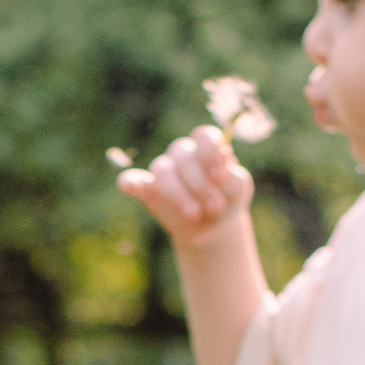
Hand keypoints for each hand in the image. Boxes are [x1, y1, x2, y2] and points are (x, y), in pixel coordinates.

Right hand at [119, 123, 253, 250]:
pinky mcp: (147, 189)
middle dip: (200, 184)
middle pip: (184, 157)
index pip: (204, 136)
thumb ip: (231, 176)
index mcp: (205, 148)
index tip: (219, 176)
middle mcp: (182, 154)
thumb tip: (224, 158)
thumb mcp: (237, 190)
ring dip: (179, 194)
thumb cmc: (226, 201)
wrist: (212, 229)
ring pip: (163, 170)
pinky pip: (132, 180)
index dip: (210, 153)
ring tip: (195, 214)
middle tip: (216, 208)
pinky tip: (128, 187)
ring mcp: (163, 170)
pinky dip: (128, 182)